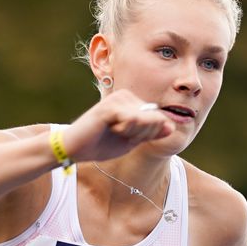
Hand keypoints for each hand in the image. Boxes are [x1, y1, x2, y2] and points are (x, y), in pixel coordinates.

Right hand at [59, 88, 176, 162]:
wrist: (75, 149)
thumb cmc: (101, 144)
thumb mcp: (132, 141)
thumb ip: (151, 133)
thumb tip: (171, 127)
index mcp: (133, 102)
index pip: (159, 119)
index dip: (147, 135)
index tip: (126, 136)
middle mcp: (126, 96)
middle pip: (154, 119)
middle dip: (141, 134)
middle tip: (119, 134)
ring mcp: (118, 98)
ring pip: (145, 120)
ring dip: (132, 133)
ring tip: (113, 131)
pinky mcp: (110, 106)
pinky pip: (132, 119)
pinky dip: (124, 130)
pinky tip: (110, 129)